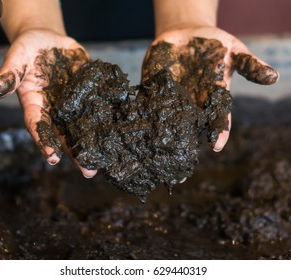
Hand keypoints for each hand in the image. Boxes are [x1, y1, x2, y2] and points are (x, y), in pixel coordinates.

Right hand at [0, 29, 96, 177]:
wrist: (49, 39)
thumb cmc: (28, 49)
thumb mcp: (17, 59)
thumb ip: (9, 76)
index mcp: (36, 104)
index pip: (39, 127)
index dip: (45, 143)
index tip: (53, 159)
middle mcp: (56, 109)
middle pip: (65, 135)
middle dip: (76, 153)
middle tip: (88, 172)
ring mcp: (74, 103)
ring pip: (83, 127)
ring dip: (94, 143)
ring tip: (105, 160)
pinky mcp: (89, 93)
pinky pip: (98, 107)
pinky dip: (107, 118)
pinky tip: (118, 131)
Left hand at [142, 27, 278, 151]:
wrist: (186, 34)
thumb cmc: (214, 45)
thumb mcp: (235, 52)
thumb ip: (250, 65)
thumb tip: (274, 77)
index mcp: (212, 98)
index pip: (217, 119)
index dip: (218, 132)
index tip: (217, 146)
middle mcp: (191, 104)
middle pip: (190, 128)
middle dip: (186, 145)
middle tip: (181, 164)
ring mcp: (171, 98)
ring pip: (167, 120)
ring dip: (162, 135)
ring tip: (157, 153)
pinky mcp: (152, 89)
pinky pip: (147, 101)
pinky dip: (141, 110)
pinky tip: (136, 121)